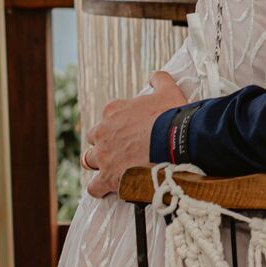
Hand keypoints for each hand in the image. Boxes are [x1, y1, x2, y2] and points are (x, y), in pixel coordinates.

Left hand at [82, 71, 187, 197]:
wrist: (175, 142)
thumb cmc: (172, 117)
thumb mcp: (169, 91)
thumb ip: (160, 81)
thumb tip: (155, 77)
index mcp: (114, 111)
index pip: (109, 117)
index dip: (120, 125)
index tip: (133, 131)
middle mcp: (103, 132)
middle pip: (96, 138)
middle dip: (106, 143)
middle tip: (124, 149)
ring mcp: (104, 156)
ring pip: (90, 160)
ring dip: (99, 164)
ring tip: (113, 169)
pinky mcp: (109, 177)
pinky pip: (95, 187)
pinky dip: (100, 188)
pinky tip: (109, 189)